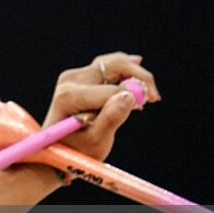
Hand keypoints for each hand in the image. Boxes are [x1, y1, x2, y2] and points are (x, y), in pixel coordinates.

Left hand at [41, 51, 160, 162]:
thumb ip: (111, 119)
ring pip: (111, 63)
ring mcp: (73, 76)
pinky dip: (123, 69)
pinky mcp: (79, 76)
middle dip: (139, 77)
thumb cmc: (77, 149)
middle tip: (155, 95)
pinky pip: (105, 65)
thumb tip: (129, 96)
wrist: (58, 147)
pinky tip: (136, 63)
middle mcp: (70, 81)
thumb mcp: (96, 141)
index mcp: (69, 96)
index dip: (136, 94)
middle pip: (113, 66)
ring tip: (148, 91)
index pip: (113, 89)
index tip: (152, 102)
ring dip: (133, 72)